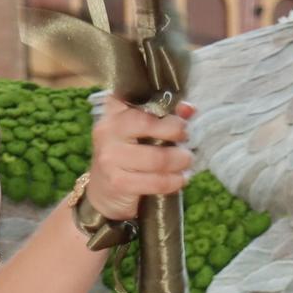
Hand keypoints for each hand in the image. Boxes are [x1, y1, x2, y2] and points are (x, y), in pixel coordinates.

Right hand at [80, 98, 194, 220]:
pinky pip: (156, 181)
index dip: (167, 106)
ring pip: (157, 158)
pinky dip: (174, 181)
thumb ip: (164, 118)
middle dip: (177, 132)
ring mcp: (110, 157)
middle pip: (148, 124)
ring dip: (180, 161)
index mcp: (113, 111)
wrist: (103, 193)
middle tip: (187, 140)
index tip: (183, 116)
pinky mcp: (118, 182)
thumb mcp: (141, 133)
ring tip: (186, 162)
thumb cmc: (128, 157)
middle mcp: (107, 130)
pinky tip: (180, 179)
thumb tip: (188, 108)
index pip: (139, 99)